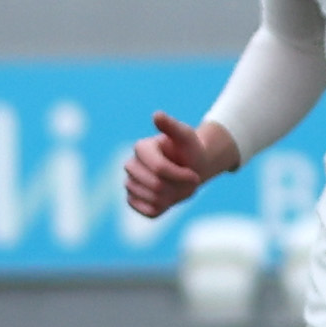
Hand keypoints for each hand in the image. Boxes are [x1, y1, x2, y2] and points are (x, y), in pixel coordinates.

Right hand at [120, 113, 236, 219]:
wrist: (191, 167)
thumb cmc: (189, 150)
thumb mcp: (186, 136)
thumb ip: (172, 126)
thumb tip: (156, 115)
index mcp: (141, 148)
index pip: (160, 169)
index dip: (181, 175)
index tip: (195, 175)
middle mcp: (131, 165)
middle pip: (156, 186)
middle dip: (179, 186)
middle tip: (189, 181)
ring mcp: (130, 184)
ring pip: (153, 200)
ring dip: (174, 197)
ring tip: (180, 187)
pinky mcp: (133, 201)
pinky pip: (148, 212)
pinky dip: (164, 208)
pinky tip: (169, 197)